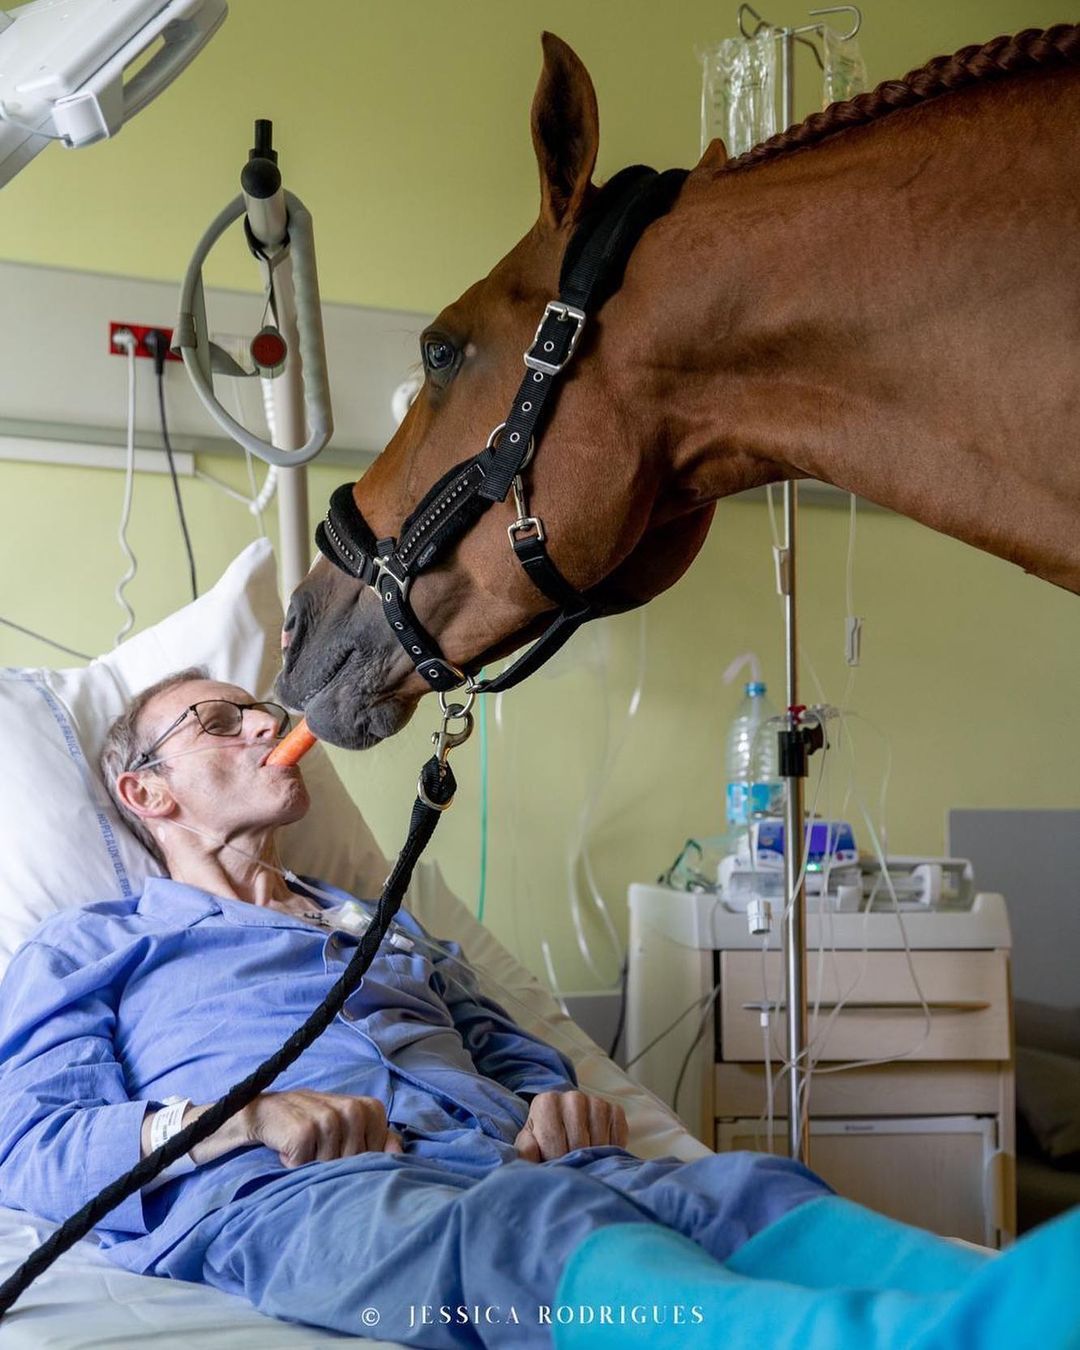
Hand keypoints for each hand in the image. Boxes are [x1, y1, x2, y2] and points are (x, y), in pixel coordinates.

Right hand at [243, 1089, 403, 1166]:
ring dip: (314, 1166)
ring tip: (305, 1149)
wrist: (268, 1113)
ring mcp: (328, 1118)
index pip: (378, 1154)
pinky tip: (291, 1151)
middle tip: (318, 1150)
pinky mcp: (304, 1131)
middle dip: (335, 1165)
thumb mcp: (349, 1127)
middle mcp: (351, 1109)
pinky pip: (308, 1166)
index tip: (340, 1149)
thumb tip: (400, 1152)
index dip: (358, 1161)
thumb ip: (379, 1138)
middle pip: (355, 1163)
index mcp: (368, 1108)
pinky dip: (296, 1165)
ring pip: (332, 1167)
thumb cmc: (314, 1123)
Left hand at [513, 1089, 628, 1161]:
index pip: (553, 1140)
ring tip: (583, 1160)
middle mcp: (572, 1097)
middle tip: (570, 1165)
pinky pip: (617, 1138)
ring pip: (599, 1142)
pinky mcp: (615, 1110)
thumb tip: (528, 1154)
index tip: (553, 1164)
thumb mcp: (529, 1146)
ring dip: (592, 1158)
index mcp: (546, 1102)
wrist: (566, 1130)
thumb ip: (524, 1151)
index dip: (554, 1160)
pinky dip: (611, 1151)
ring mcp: (596, 1101)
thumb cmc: (543, 1142)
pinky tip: (599, 1153)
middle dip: (574, 1160)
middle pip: (578, 1142)